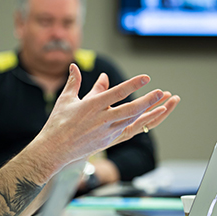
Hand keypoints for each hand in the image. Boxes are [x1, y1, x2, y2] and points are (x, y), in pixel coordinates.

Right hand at [36, 64, 178, 173]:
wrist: (54, 149)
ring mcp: (106, 131)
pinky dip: (138, 123)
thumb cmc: (57, 123)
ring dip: (148, 113)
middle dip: (148, 100)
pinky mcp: (107, 141)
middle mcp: (101, 119)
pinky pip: (127, 130)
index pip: (117, 93)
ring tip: (162, 106)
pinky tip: (147, 119)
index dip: (133, 84)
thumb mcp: (65, 100)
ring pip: (131, 121)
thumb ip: (74, 82)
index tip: (145, 78)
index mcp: (91, 106)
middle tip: (161, 92)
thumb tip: (74, 66)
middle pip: (130, 109)